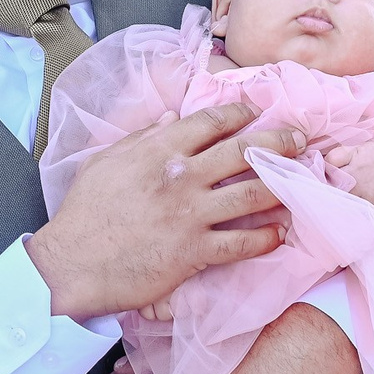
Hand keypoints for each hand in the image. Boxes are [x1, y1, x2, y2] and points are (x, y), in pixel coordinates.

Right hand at [26, 103, 304, 319]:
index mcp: (159, 149)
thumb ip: (143, 137)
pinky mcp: (195, 252)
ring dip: (282, 187)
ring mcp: (192, 214)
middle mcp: (182, 176)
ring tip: (301, 183)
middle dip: (278, 142)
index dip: (239, 113)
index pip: (211, 122)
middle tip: (299, 140)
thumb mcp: (106, 161)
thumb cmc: (84, 212)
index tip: (256, 110)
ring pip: (252, 194)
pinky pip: (242, 242)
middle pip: (243, 152)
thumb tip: (172, 116)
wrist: (72, 263)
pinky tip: (279, 234)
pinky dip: (266, 237)